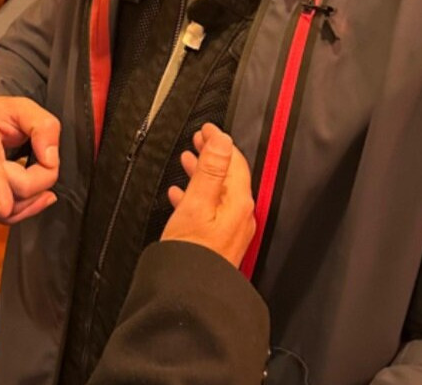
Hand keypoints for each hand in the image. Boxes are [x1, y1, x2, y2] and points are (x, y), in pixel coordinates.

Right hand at [0, 95, 60, 224]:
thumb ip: (43, 126)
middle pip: (14, 191)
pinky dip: (22, 208)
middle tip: (46, 161)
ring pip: (10, 211)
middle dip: (41, 181)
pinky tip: (30, 194)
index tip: (4, 207)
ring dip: (32, 196)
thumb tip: (49, 159)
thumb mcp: (22, 106)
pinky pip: (2, 218)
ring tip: (35, 173)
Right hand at [161, 123, 255, 266]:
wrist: (190, 293)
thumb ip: (210, 170)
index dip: (219, 142)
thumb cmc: (192, 252)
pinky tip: (181, 195)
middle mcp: (240, 215)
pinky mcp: (218, 240)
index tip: (206, 128)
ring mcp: (230, 229)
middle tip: (197, 139)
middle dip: (212, 154)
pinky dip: (197, 194)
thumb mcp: (197, 203)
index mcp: (238, 202)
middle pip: (228, 175)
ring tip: (188, 161)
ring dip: (203, 173)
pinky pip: (210, 208)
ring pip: (218, 191)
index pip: (234, 161)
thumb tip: (221, 140)